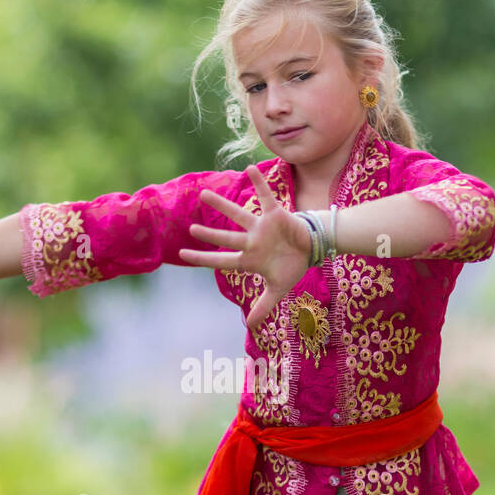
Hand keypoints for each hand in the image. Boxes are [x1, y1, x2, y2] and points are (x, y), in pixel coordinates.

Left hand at [179, 165, 312, 331]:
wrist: (311, 250)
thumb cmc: (291, 267)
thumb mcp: (278, 290)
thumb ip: (264, 306)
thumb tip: (250, 326)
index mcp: (249, 259)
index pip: (222, 260)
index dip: (203, 258)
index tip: (182, 255)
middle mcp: (252, 241)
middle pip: (227, 237)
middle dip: (210, 234)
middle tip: (191, 228)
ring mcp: (262, 227)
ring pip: (239, 214)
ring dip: (222, 205)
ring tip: (204, 193)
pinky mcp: (276, 215)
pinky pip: (266, 197)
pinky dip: (259, 184)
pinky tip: (249, 168)